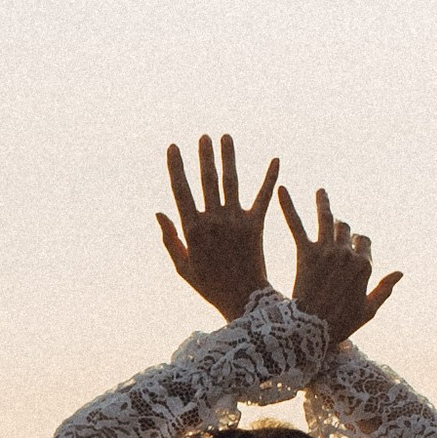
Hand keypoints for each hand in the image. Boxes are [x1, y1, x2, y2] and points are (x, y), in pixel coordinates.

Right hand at [157, 133, 279, 319]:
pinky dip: (270, 178)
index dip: (176, 167)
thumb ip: (170, 239)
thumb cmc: (210, 287)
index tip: (173, 147)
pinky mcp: (256, 227)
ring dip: (228, 157)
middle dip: (204, 156)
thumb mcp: (183, 267)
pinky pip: (263, 198)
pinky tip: (276, 159)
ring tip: (226, 137)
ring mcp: (235, 222)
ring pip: (231, 182)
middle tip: (203, 136)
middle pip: (207, 181)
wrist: (243, 301)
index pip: (181, 190)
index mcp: (192, 229)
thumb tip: (159, 211)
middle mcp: (213, 221)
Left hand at [278, 183, 399, 346]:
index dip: (359, 244)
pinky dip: (288, 206)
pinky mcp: (306, 253)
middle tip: (334, 228)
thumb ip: (384, 289)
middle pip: (346, 229)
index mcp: (365, 266)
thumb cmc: (342, 325)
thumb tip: (400, 272)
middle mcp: (348, 254)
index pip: (364, 243)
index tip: (352, 249)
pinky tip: (281, 189)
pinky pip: (296, 225)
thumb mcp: (368, 310)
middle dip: (342, 228)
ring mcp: (327, 252)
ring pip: (328, 219)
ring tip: (320, 191)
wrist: (313, 331)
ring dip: (324, 202)